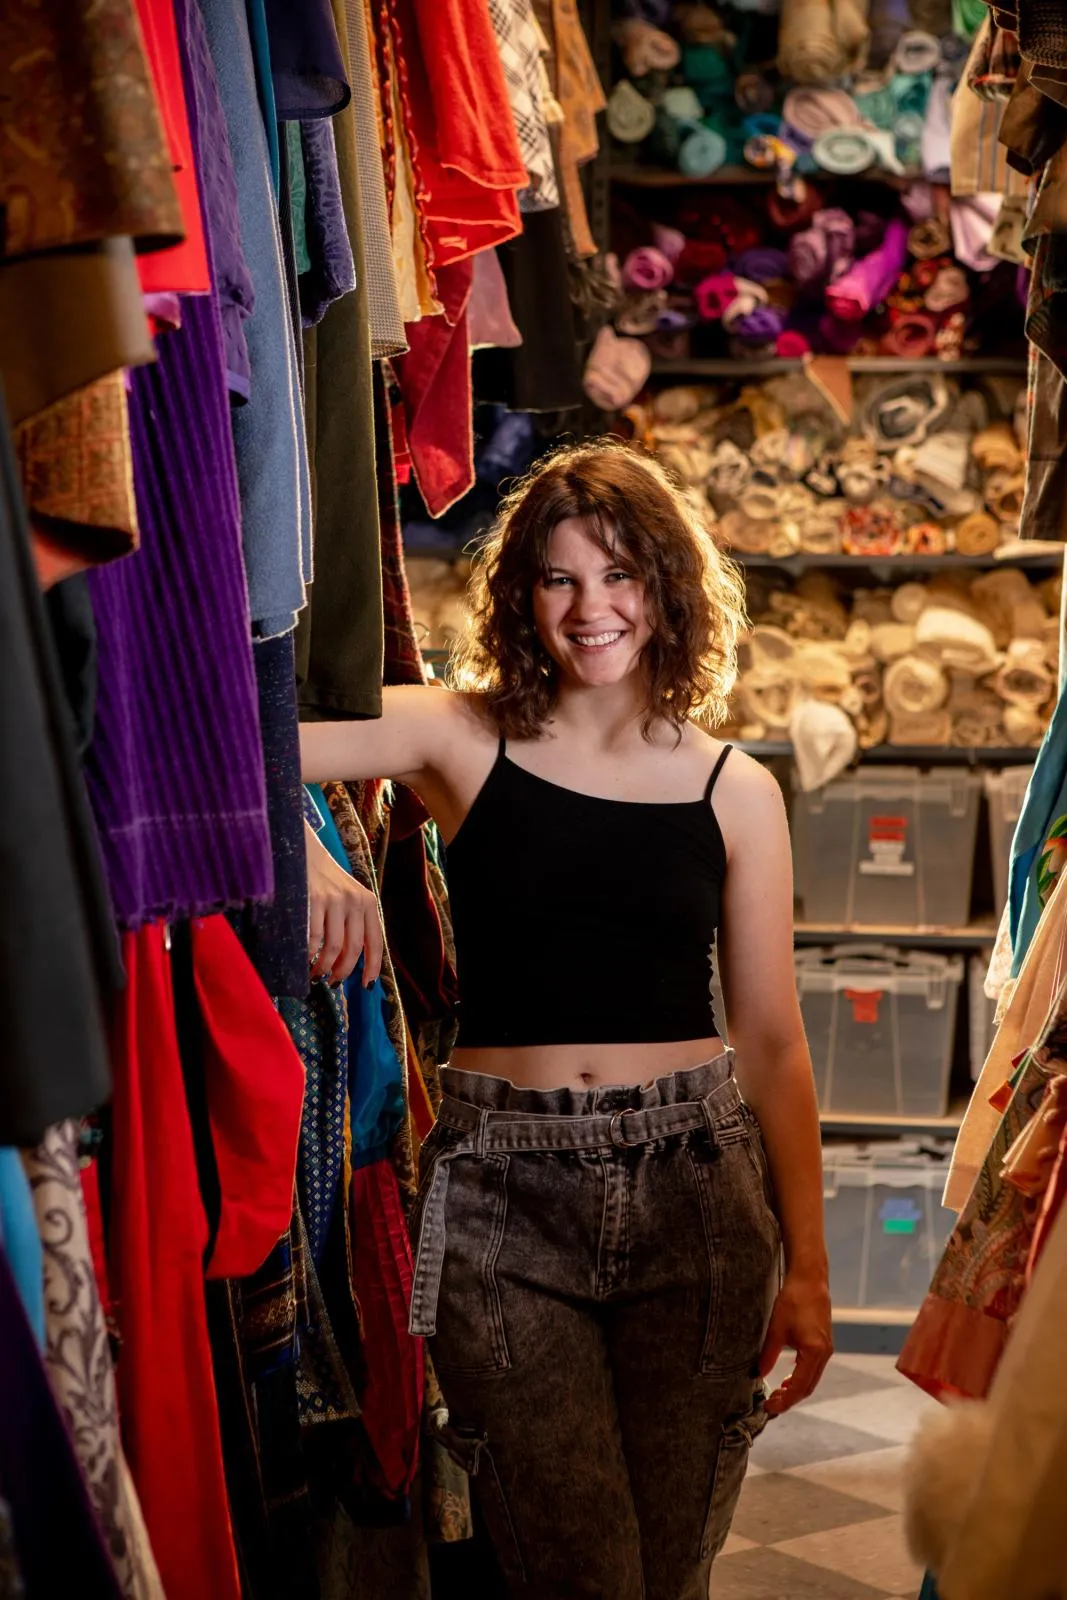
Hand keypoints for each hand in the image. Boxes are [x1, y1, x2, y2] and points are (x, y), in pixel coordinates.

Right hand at [306, 821, 383, 986]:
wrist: (302, 851)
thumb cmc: (325, 881)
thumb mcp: (348, 897)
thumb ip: (353, 924)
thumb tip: (350, 963)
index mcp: (369, 902)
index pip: (375, 942)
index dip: (372, 967)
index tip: (367, 985)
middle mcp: (355, 901)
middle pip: (353, 949)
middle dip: (343, 972)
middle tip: (332, 983)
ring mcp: (334, 900)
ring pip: (333, 948)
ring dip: (324, 968)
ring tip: (316, 975)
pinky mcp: (313, 900)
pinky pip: (313, 939)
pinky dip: (308, 956)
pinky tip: (304, 960)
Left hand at [759, 1269, 832, 1416]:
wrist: (810, 1280)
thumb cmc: (793, 1300)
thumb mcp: (776, 1329)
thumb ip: (768, 1354)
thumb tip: (758, 1375)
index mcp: (814, 1352)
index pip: (799, 1387)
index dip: (784, 1401)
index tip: (768, 1407)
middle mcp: (824, 1354)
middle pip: (807, 1387)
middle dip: (790, 1399)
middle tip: (771, 1405)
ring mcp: (826, 1349)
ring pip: (811, 1379)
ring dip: (795, 1389)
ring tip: (777, 1395)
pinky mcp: (824, 1343)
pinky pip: (813, 1368)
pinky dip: (800, 1377)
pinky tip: (787, 1378)